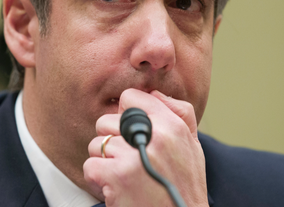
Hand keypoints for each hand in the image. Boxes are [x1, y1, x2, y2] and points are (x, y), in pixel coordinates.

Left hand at [83, 88, 208, 206]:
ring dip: (105, 163)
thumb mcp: (193, 147)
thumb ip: (179, 113)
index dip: (125, 114)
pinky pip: (90, 165)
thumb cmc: (184, 188)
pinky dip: (97, 180)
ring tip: (123, 177)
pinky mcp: (117, 176)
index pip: (131, 97)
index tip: (129, 133)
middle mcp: (155, 136)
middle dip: (112, 142)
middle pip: (107, 121)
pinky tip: (115, 189)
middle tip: (128, 162)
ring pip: (97, 144)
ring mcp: (134, 156)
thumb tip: (153, 93)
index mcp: (172, 126)